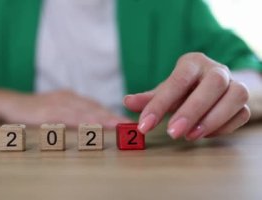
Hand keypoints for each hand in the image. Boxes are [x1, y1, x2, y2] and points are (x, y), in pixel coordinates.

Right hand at [0, 90, 131, 127]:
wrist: (9, 103)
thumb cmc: (34, 109)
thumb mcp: (55, 110)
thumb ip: (72, 116)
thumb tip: (91, 125)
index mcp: (72, 98)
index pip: (96, 107)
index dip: (112, 114)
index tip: (127, 122)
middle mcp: (68, 98)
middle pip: (94, 108)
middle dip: (112, 116)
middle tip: (129, 125)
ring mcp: (57, 103)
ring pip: (84, 111)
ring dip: (102, 118)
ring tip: (118, 125)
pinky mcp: (47, 111)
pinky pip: (67, 116)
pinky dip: (81, 121)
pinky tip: (91, 126)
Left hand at [123, 53, 250, 140]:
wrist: (204, 88)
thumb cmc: (181, 90)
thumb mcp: (162, 92)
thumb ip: (147, 99)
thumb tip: (127, 102)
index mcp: (193, 63)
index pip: (178, 80)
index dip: (160, 104)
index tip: (145, 125)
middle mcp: (216, 69)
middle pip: (213, 84)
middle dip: (192, 110)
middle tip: (172, 133)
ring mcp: (233, 84)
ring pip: (235, 96)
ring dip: (213, 119)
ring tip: (190, 136)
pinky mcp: (242, 102)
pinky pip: (241, 113)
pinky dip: (225, 126)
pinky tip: (204, 135)